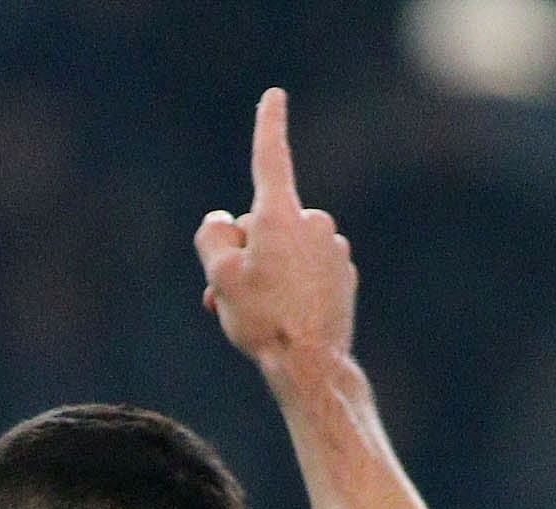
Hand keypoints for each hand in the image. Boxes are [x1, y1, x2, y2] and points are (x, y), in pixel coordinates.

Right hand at [194, 89, 357, 383]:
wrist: (310, 363)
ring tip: (256, 312)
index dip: (268, 126)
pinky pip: (306, 268)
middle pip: (264, 223)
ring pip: (285, 249)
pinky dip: (290, 284)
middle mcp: (313, 222)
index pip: (271, 159)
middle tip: (228, 295)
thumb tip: (223, 222)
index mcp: (280, 216)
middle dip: (244, 250)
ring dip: (265, 271)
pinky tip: (284, 316)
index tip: (274, 97)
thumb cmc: (262, 319)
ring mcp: (332, 247)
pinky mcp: (343, 272)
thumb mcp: (220, 278)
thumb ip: (212, 238)